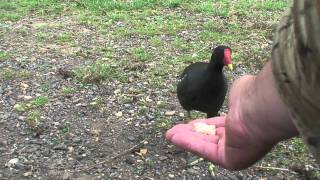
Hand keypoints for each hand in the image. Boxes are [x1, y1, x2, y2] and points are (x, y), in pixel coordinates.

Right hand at [166, 71, 296, 169]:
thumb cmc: (253, 97)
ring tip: (170, 134)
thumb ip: (235, 96)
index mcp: (245, 123)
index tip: (191, 123)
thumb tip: (238, 90)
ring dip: (186, 139)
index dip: (204, 125)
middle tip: (175, 130)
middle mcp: (241, 139)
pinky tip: (173, 136)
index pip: (220, 127)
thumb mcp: (239, 92)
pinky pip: (205, 150)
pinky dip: (188, 143)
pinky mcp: (230, 159)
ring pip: (205, 145)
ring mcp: (236, 150)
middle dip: (191, 134)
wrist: (260, 107)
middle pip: (210, 137)